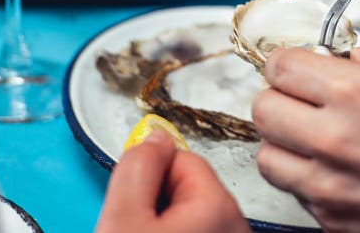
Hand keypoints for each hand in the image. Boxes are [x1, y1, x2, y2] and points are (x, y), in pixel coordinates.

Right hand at [96, 131, 249, 232]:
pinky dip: (179, 232)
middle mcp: (236, 222)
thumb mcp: (123, 220)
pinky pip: (199, 229)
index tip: (134, 204)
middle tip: (138, 229)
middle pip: (189, 185)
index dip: (149, 176)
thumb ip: (137, 168)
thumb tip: (154, 135)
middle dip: (159, 202)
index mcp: (218, 205)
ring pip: (191, 212)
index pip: (182, 157)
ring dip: (166, 221)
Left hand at [252, 48, 359, 232]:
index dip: (285, 63)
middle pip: (263, 109)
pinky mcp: (333, 219)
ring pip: (267, 156)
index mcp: (356, 91)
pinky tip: (335, 170)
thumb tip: (342, 57)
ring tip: (311, 139)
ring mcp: (329, 184)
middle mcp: (334, 136)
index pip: (280, 66)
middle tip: (299, 101)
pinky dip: (306, 179)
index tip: (293, 68)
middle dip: (279, 99)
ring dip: (284, 143)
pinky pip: (295, 192)